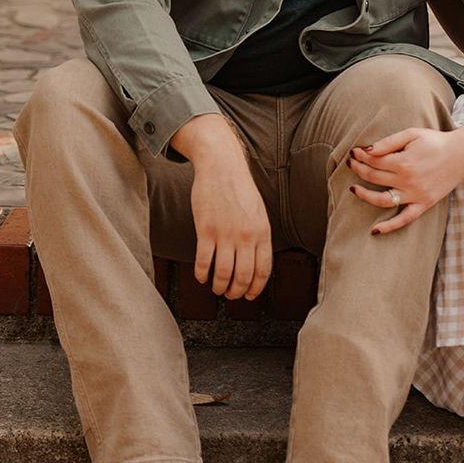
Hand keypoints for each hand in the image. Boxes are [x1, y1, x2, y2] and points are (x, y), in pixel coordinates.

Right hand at [187, 148, 271, 299]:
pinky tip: (200, 276)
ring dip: (219, 287)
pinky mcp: (206, 230)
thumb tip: (256, 262)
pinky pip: (203, 262)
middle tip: (230, 295)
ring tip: (216, 288)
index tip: (248, 296)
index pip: (263, 270)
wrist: (222, 167)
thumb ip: (259, 236)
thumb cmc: (240, 189)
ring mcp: (226, 234)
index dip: (255, 288)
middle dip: (236, 292)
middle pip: (243, 277)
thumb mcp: (259, 212)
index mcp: (262, 232)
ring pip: (223, 274)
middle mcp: (246, 236)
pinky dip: (201, 274)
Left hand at [346, 126, 463, 235]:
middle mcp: (407, 180)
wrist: (461, 154)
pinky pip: (404, 220)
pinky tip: (374, 230)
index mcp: (404, 161)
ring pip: (382, 200)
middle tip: (351, 164)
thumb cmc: (435, 141)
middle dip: (358, 169)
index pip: (373, 160)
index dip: (360, 156)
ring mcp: (415, 195)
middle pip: (373, 177)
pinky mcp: (423, 204)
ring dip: (364, 195)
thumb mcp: (411, 134)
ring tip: (353, 189)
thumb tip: (366, 150)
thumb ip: (388, 142)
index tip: (353, 152)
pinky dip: (389, 227)